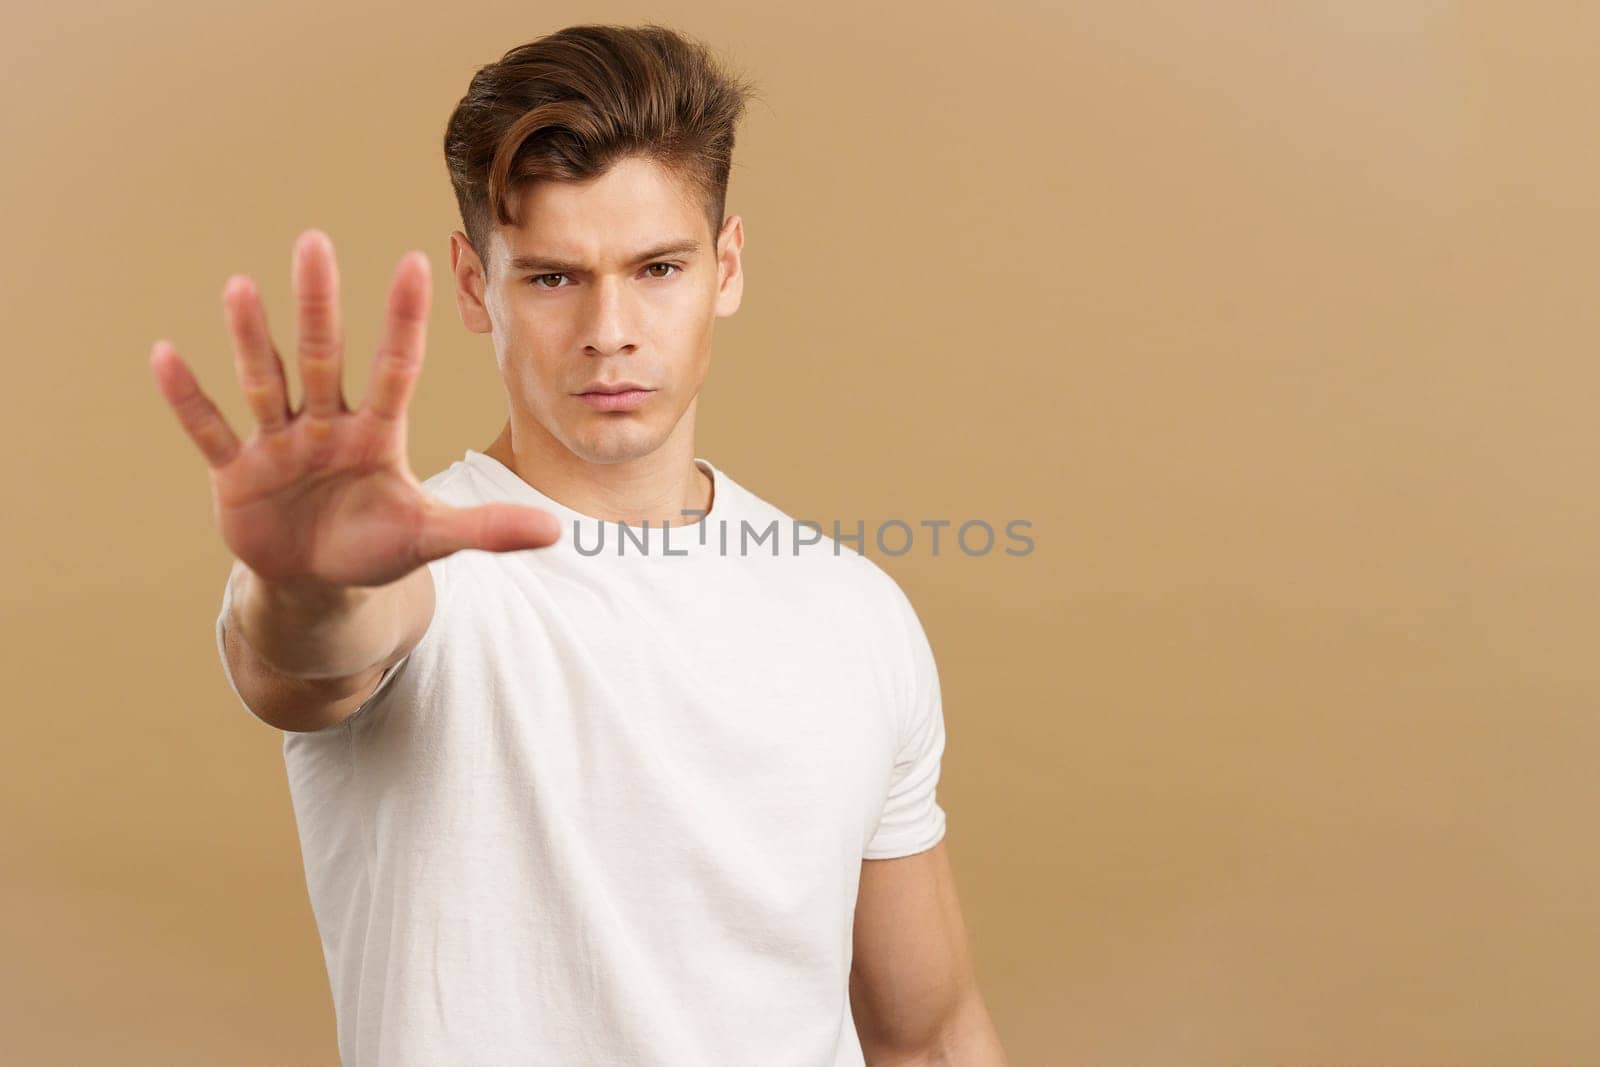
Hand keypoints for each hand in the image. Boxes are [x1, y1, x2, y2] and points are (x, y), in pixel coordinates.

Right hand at [150, 229, 559, 589]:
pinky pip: (211, 431)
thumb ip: (489, 529)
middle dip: (319, 304)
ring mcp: (280, 445)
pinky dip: (188, 401)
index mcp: (377, 433)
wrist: (319, 583)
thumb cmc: (376, 548)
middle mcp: (328, 426)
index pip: (396, 367)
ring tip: (239, 286)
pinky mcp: (238, 473)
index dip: (404, 319)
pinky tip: (164, 355)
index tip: (414, 260)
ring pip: (267, 383)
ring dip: (252, 339)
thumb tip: (559, 528)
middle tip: (314, 240)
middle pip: (325, 357)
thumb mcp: (432, 538)